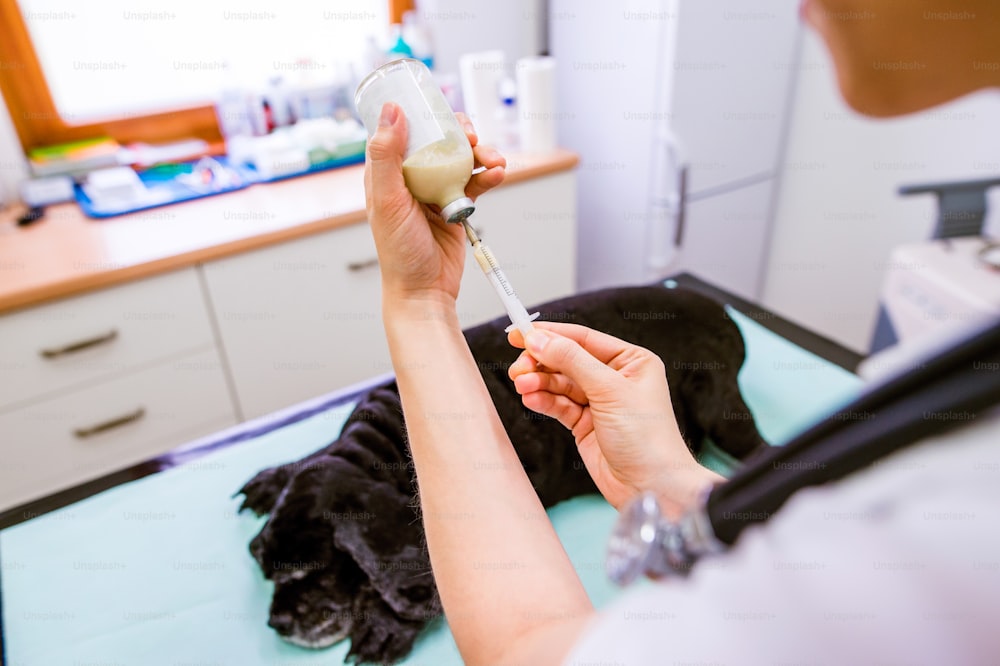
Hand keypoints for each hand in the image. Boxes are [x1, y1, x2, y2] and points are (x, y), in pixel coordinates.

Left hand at [364, 102, 506, 306]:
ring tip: (495, 161)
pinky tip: (498, 174)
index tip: (438, 109)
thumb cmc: (399, 252)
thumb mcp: (387, 201)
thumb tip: (392, 111)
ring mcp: (436, 190)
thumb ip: (387, 156)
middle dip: (459, 132)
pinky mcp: (457, 205)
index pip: (401, 130)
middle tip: (472, 136)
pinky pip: (475, 181)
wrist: (425, 290)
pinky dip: (489, 175)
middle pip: (437, 139)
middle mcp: (411, 177)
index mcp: (387, 172)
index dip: (421, 115)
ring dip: (482, 153)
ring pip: (461, 158)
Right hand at [508, 323, 722, 515]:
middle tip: (519, 366)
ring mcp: (599, 402)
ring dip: (538, 382)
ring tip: (522, 384)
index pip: (583, 339)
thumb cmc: (646, 437)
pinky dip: (543, 400)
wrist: (651, 486)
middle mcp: (615, 378)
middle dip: (541, 362)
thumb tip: (539, 339)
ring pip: (559, 383)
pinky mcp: (585, 424)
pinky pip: (558, 405)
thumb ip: (571, 361)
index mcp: (631, 361)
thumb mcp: (609, 390)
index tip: (520, 333)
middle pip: (567, 360)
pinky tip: (530, 398)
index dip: (550, 335)